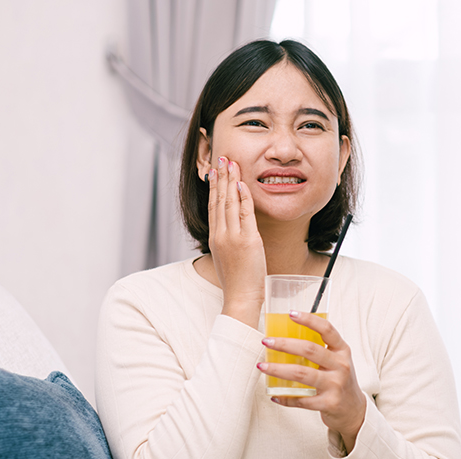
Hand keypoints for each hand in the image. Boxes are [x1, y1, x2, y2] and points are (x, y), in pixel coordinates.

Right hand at [208, 156, 266, 327]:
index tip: (215, 171)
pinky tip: (242, 183)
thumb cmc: (237, 282)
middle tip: (222, 157)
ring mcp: (232, 237)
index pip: (213, 206)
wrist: (240, 298)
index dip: (214, 186)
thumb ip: (228, 241)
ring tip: (231, 163)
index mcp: (215, 238)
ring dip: (230, 180)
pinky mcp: (247, 241)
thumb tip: (232, 229)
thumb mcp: (228, 258)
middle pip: (218, 199)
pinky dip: (243, 197)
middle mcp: (221, 235)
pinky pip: (244, 213)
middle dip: (220, 177)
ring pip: (229, 202)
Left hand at [257, 311, 366, 452]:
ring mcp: (336, 385)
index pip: (327, 329)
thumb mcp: (336, 360)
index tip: (290, 313)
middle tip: (266, 341)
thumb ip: (319, 349)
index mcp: (342, 350)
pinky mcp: (329, 403)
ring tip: (262, 365)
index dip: (309, 320)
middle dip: (284, 344)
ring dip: (278, 369)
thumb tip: (284, 336)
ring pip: (302, 373)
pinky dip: (286, 398)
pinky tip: (274, 395)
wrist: (354, 410)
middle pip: (309, 350)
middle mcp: (341, 365)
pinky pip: (302, 400)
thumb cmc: (339, 380)